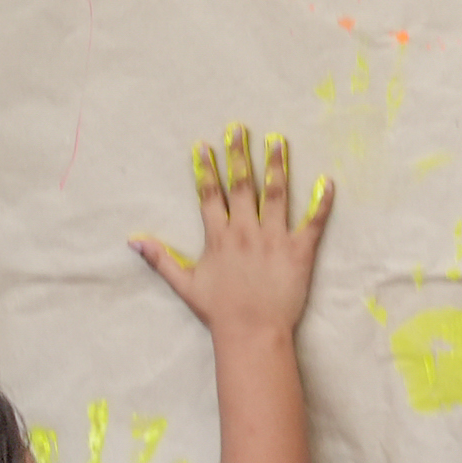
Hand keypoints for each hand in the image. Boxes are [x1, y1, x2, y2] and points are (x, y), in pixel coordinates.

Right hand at [132, 124, 332, 345]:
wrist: (252, 334)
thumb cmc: (219, 312)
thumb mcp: (185, 284)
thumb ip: (161, 258)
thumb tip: (133, 239)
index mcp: (219, 237)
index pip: (210, 195)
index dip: (206, 168)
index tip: (203, 144)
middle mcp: (246, 231)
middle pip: (242, 185)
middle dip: (240, 155)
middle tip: (240, 128)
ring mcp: (274, 239)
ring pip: (277, 194)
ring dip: (277, 165)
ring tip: (279, 140)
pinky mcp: (300, 251)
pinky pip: (314, 222)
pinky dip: (322, 201)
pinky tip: (328, 180)